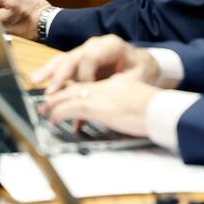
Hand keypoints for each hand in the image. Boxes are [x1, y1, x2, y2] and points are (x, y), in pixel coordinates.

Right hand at [31, 34, 161, 91]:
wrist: (143, 63)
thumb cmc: (142, 70)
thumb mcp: (138, 77)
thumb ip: (121, 86)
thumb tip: (106, 97)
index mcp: (112, 46)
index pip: (92, 57)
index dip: (86, 76)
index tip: (85, 92)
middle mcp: (95, 45)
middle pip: (74, 56)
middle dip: (61, 74)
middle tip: (52, 90)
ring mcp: (85, 51)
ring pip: (64, 58)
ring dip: (49, 71)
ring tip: (35, 80)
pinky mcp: (79, 60)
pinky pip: (62, 64)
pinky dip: (50, 72)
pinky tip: (37, 79)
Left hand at [40, 72, 159, 137]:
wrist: (160, 109)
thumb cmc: (154, 110)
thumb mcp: (136, 100)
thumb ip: (124, 101)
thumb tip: (118, 111)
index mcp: (115, 84)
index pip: (90, 85)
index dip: (76, 91)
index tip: (67, 96)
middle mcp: (104, 85)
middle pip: (76, 87)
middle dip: (60, 95)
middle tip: (47, 103)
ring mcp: (98, 94)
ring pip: (68, 95)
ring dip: (53, 103)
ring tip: (44, 111)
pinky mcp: (94, 105)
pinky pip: (68, 107)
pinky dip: (57, 113)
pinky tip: (52, 119)